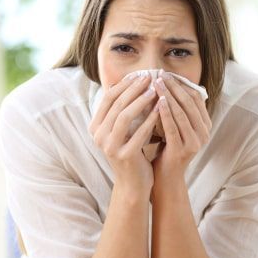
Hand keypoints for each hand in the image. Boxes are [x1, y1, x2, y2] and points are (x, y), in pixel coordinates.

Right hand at [89, 74, 159, 191]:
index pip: (108, 98)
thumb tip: (131, 81)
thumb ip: (122, 110)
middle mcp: (98, 136)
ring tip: (155, 90)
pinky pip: (138, 133)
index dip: (124, 84)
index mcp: (96, 127)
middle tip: (149, 76)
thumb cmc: (132, 152)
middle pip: (116, 105)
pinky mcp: (123, 156)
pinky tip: (161, 109)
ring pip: (124, 116)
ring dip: (140, 101)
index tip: (140, 73)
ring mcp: (109, 147)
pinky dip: (150, 119)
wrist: (133, 184)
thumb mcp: (123, 130)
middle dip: (134, 88)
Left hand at [151, 73, 211, 180]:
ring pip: (182, 113)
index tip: (166, 73)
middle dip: (174, 86)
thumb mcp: (176, 126)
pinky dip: (165, 112)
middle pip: (190, 103)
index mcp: (205, 125)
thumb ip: (178, 109)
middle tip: (160, 73)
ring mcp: (195, 142)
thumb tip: (172, 82)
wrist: (165, 177)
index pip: (195, 97)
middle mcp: (204, 133)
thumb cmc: (167, 148)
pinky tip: (157, 101)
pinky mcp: (183, 150)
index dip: (181, 83)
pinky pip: (173, 127)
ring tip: (157, 83)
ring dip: (169, 96)